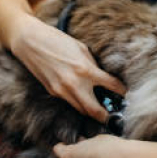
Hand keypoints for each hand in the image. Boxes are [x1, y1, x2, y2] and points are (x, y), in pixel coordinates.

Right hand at [11, 19, 126, 122]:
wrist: (30, 41)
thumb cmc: (56, 40)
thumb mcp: (81, 48)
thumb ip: (92, 65)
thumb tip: (102, 76)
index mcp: (85, 69)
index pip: (110, 86)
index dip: (122, 91)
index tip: (126, 93)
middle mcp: (74, 84)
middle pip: (95, 111)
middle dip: (106, 117)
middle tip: (115, 117)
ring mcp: (61, 91)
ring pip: (81, 110)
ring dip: (91, 111)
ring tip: (101, 110)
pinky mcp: (52, 92)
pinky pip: (69, 102)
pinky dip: (78, 102)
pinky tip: (83, 98)